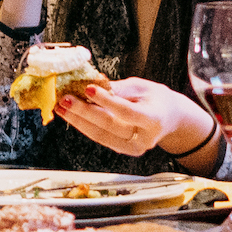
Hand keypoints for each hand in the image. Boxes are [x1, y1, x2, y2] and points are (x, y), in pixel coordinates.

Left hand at [55, 77, 218, 163]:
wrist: (170, 118)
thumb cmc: (156, 99)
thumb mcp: (141, 87)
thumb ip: (119, 88)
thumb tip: (94, 82)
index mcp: (154, 118)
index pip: (127, 111)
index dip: (107, 100)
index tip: (88, 88)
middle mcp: (145, 138)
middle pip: (110, 125)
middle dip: (84, 112)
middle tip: (65, 99)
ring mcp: (134, 147)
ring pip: (101, 135)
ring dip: (78, 120)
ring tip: (61, 107)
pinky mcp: (124, 149)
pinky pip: (100, 138)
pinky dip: (84, 126)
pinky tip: (71, 115)